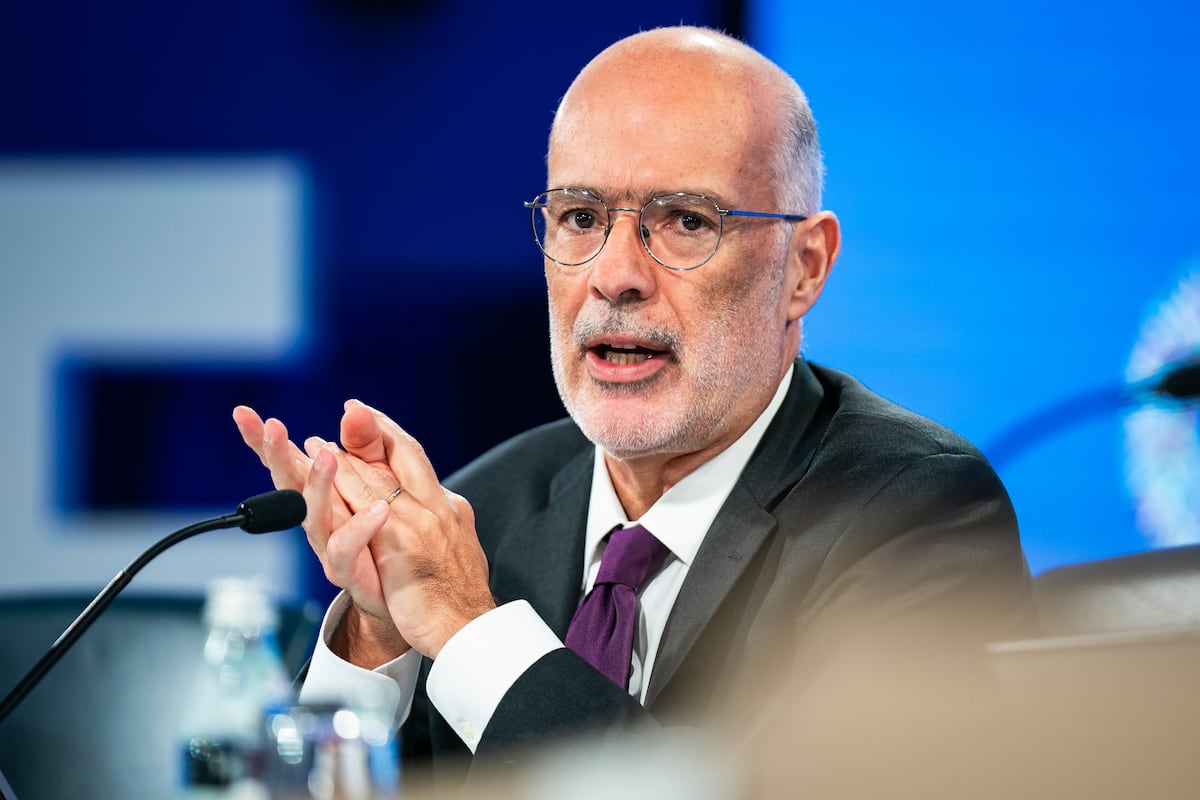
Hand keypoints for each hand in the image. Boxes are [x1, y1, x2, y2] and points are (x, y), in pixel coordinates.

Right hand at [233, 405, 407, 665]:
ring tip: (327, 455)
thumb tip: (354, 406)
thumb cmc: (388, 534)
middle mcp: (320, 517)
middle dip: (276, 454)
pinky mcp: (350, 570)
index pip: (290, 458)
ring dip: (319, 483)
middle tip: (271, 427)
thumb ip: (367, 443)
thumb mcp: (382, 477)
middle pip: (291, 482)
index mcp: (324, 491)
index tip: (244, 414)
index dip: (265, 439)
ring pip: (316, 513)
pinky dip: (362, 528)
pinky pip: (350, 548)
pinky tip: (377, 511)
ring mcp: (331, 544)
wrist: (407, 595)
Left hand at [329, 400, 496, 657]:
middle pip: (404, 457)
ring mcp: (422, 525)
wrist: (471, 630)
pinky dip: (348, 488)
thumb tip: (411, 506)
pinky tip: (329, 477)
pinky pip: (370, 511)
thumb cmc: (455, 596)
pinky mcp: (405, 547)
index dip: (389, 434)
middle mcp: (438, 509)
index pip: (417, 459)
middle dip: (373, 431)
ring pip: (379, 480)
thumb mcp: (450, 546)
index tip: (364, 414)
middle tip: (349, 411)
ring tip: (321, 443)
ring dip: (348, 458)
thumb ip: (432, 521)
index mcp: (448, 508)